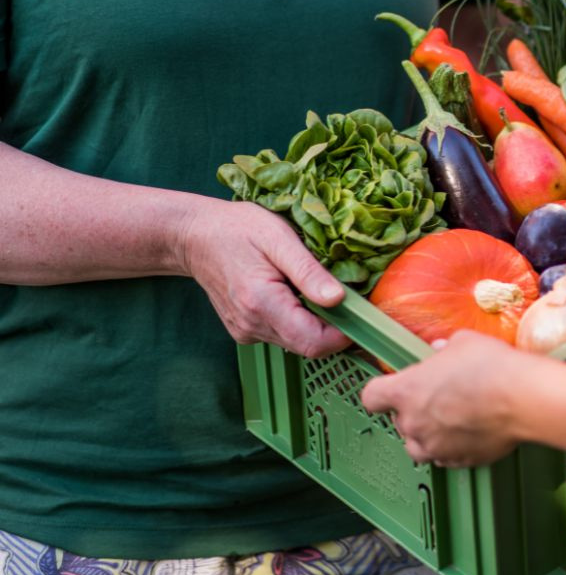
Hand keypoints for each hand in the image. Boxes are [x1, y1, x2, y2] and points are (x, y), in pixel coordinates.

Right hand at [179, 199, 349, 357]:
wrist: (195, 237)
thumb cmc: (237, 229)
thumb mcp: (278, 238)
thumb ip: (308, 271)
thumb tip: (339, 299)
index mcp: (261, 304)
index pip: (314, 342)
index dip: (344, 334)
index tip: (361, 312)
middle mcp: (252, 326)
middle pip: (309, 346)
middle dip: (335, 328)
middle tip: (349, 297)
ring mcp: (246, 331)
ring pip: (297, 342)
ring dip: (317, 323)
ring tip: (318, 289)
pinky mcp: (245, 330)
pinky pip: (283, 334)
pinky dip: (299, 319)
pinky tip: (296, 294)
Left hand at [360, 331, 533, 466]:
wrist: (522, 398)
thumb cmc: (491, 367)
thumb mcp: (463, 342)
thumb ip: (444, 349)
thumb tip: (441, 349)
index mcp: (406, 391)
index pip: (371, 397)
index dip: (380, 393)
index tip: (391, 389)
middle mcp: (414, 423)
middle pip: (398, 422)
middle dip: (413, 411)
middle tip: (438, 396)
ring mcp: (435, 446)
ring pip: (418, 447)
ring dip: (427, 435)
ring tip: (449, 420)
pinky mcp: (458, 460)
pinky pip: (445, 457)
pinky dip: (451, 448)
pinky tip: (469, 432)